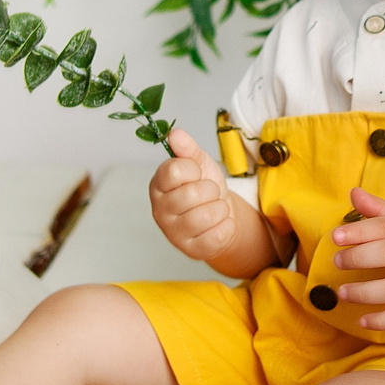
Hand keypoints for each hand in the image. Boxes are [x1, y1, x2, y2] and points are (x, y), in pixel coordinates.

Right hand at [150, 128, 242, 263]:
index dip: (193, 169)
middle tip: (209, 193)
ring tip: (215, 207)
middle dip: (211, 190)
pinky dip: (226, 225)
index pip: (175, 170)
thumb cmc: (205, 186)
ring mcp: (173, 233)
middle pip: (193, 194)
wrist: (220, 214)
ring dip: (220, 208)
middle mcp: (160, 210)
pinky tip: (219, 223)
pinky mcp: (191, 250)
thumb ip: (187, 149)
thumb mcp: (198, 163)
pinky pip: (218, 234)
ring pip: (207, 215)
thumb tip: (175, 134)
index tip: (196, 173)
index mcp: (158, 185)